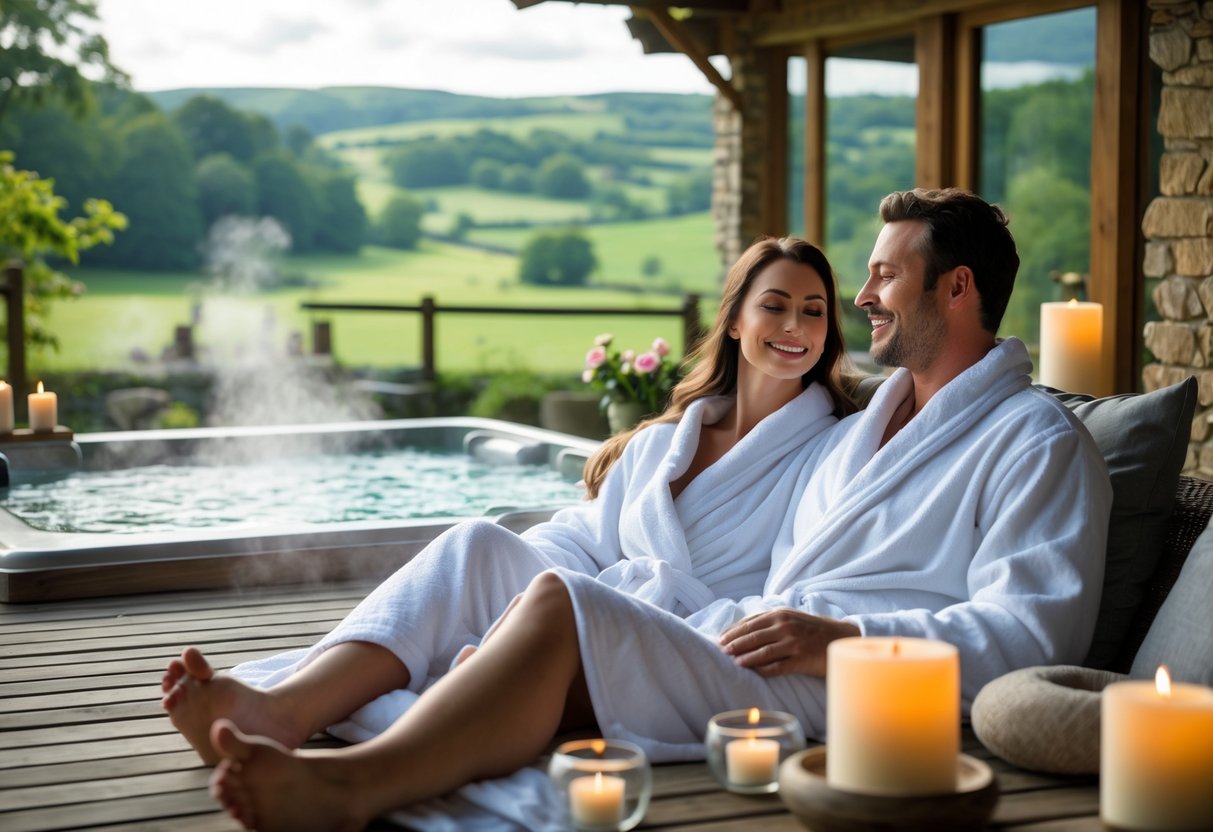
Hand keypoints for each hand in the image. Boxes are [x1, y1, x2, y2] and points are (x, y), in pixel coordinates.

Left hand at [718, 609, 859, 677]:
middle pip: (753, 636)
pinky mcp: (801, 659)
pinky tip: (754, 672)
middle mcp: (785, 626)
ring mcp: (793, 643)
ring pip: (762, 651)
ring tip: (733, 662)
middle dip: (734, 644)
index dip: (733, 631)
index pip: (750, 622)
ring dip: (745, 657)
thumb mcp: (791, 618)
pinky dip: (763, 670)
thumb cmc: (813, 628)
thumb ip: (770, 621)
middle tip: (722, 651)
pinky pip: (778, 666)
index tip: (720, 638)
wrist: (842, 638)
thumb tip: (744, 628)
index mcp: (780, 614)